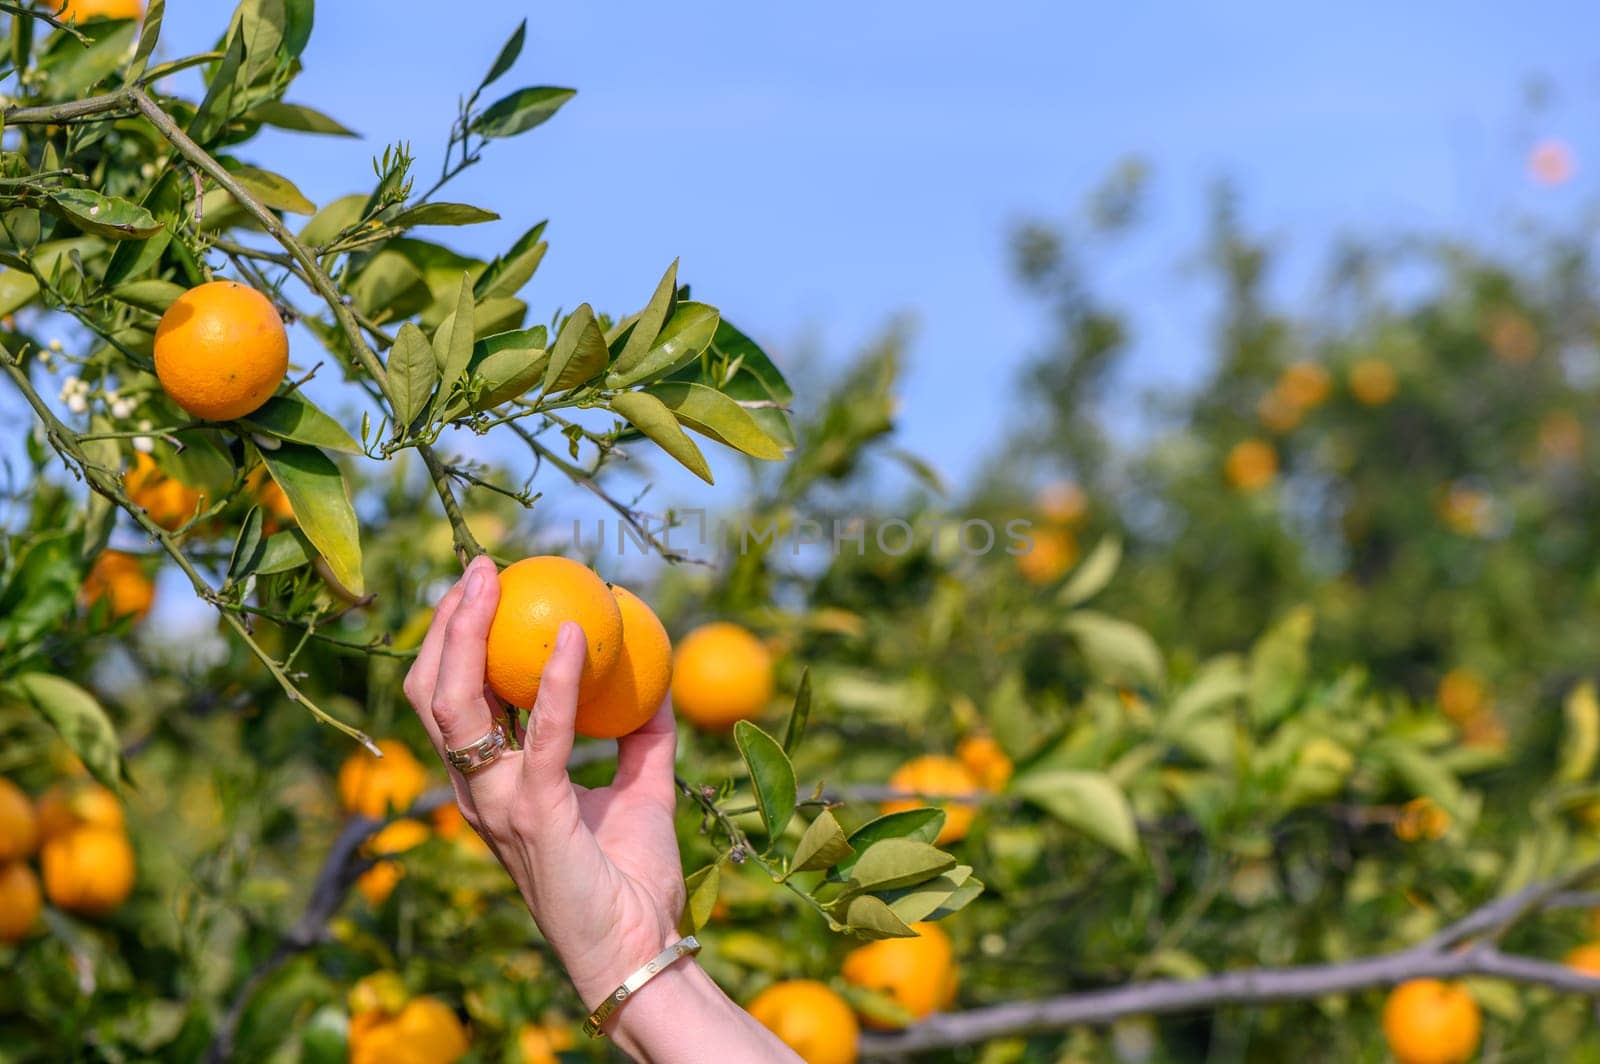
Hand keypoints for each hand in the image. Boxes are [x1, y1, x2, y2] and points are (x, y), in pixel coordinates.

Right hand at [402, 555, 685, 1005]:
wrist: (641, 952)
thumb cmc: (633, 879)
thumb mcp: (640, 789)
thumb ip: (640, 734)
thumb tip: (657, 676)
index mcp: (492, 784)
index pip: (454, 701)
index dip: (455, 641)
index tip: (484, 586)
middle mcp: (478, 792)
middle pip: (434, 693)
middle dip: (445, 624)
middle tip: (480, 568)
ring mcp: (497, 805)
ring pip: (456, 706)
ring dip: (469, 635)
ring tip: (494, 581)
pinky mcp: (533, 817)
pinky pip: (542, 734)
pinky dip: (557, 681)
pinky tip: (576, 637)